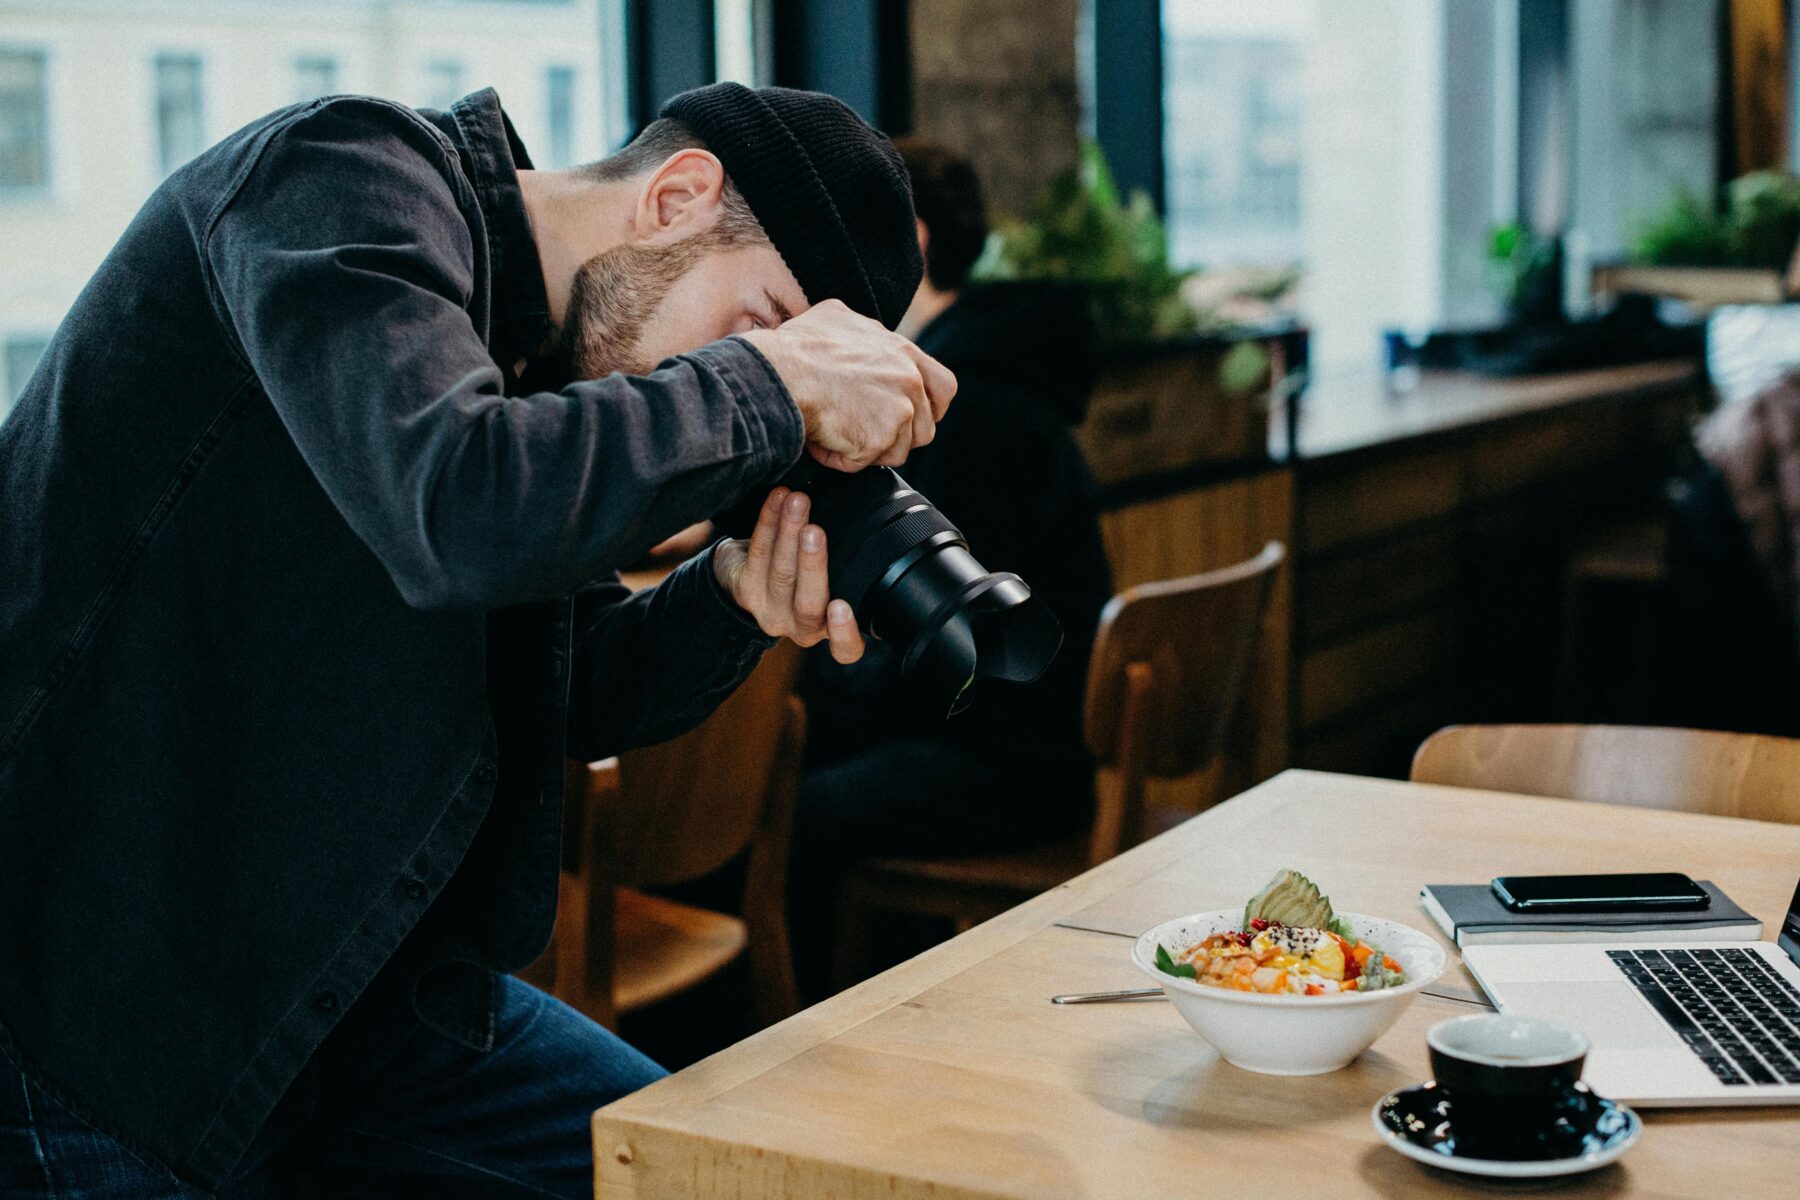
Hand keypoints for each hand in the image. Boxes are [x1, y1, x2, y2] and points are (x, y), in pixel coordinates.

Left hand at [712, 486, 865, 662]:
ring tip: (798, 502)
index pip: (845, 649)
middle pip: (808, 604)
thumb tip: (880, 522)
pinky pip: (758, 553)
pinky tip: (779, 498)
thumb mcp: (834, 578)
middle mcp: (802, 627)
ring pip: (781, 574)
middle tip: (815, 531)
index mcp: (831, 628)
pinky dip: (768, 521)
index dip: (843, 633)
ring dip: (788, 532)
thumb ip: (851, 568)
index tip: (840, 606)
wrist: (750, 575)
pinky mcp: (746, 591)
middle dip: (812, 564)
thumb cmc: (805, 574)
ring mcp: (771, 612)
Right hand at [740, 299, 956, 470]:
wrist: (779, 375)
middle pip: (925, 427)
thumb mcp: (835, 318)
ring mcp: (898, 409)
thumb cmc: (795, 348)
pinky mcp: (880, 437)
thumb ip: (860, 333)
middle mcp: (908, 378)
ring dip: (868, 450)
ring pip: (897, 450)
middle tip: (864, 432)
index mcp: (902, 351)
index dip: (929, 408)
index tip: (908, 416)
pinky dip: (842, 459)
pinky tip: (822, 440)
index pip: (943, 387)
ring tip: (836, 433)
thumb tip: (853, 336)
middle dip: (898, 437)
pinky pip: (865, 463)